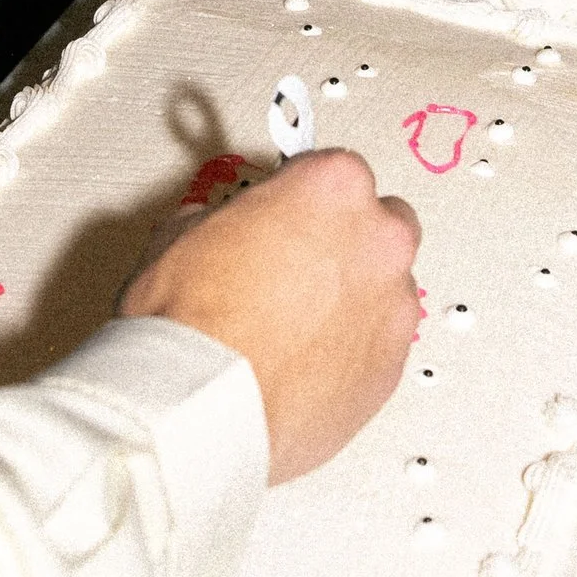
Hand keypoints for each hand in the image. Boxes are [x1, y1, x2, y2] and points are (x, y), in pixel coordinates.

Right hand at [123, 150, 421, 480]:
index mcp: (334, 188)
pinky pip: (380, 344)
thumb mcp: (182, 232)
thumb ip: (226, 216)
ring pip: (386, 287)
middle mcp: (379, 239)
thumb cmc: (193, 323)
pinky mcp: (393, 366)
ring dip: (352, 297)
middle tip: (296, 266)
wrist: (204, 406)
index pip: (338, 171)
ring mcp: (393, 306)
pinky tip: (306, 361)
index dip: (306, 195)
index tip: (291, 211)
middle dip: (345, 240)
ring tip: (295, 324)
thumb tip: (223, 227)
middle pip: (381, 222)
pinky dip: (354, 349)